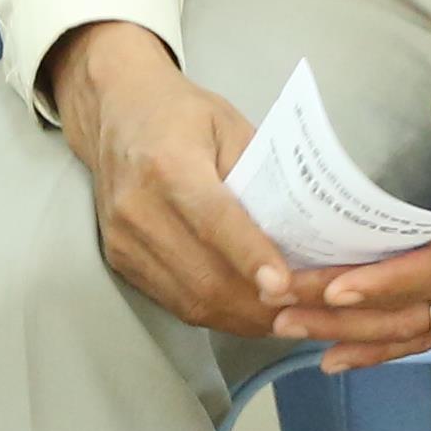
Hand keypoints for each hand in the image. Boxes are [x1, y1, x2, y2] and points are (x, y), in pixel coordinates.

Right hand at [48, 25, 295, 340]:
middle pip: (204, 274)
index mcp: (168, 165)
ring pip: (191, 299)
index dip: (251, 256)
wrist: (116, 114)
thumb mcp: (230, 124)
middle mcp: (138, 210)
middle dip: (262, 301)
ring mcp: (125, 242)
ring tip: (294, 316)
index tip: (285, 284)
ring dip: (246, 316)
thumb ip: (262, 173)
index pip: (213, 221)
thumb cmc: (182, 114)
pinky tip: (255, 312)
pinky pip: (176, 302)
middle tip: (314, 305)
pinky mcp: (120, 261)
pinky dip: (220, 314)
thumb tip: (304, 227)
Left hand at [290, 83, 430, 368]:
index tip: (333, 285)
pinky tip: (338, 357)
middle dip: (343, 312)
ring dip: (354, 335)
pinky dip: (383, 350)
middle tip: (280, 308)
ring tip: (293, 331)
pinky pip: (430, 331)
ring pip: (416, 327)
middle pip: (413, 305)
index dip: (386, 280)